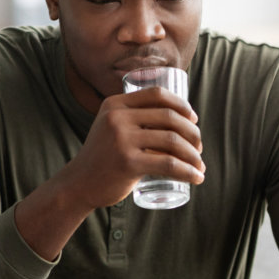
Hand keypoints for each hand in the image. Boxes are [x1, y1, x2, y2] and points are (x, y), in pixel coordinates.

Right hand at [50, 87, 204, 210]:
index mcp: (115, 104)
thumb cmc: (103, 157)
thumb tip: (177, 120)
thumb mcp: (112, 128)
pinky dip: (188, 171)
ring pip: (172, 140)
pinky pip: (168, 164)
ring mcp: (122, 139)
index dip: (181, 105)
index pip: (157, 94)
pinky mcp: (128, 162)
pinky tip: (197, 177)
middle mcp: (117, 117)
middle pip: (169, 117)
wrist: (78, 184)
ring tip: (199, 166)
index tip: (194, 119)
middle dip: (192, 133)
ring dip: (193, 154)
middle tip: (199, 148)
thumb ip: (133, 119)